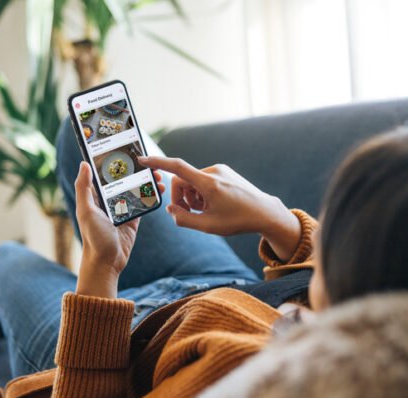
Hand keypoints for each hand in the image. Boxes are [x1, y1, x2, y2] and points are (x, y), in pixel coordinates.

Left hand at [74, 162, 164, 296]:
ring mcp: (123, 208)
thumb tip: (84, 163)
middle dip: (135, 168)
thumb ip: (84, 187)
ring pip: (136, 188)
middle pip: (124, 178)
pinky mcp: (134, 217)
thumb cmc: (93, 237)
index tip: (123, 147)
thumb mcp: (86, 211)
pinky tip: (160, 189)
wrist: (107, 262)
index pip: (104, 173)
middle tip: (148, 159)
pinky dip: (152, 195)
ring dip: (147, 180)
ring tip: (157, 174)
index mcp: (96, 196)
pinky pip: (144, 202)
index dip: (112, 160)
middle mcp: (109, 200)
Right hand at [138, 156, 300, 260]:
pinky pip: (203, 180)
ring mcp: (220, 170)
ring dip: (193, 197)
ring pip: (192, 182)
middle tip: (189, 214)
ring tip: (206, 211)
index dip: (158, 163)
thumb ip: (184, 219)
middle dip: (181, 198)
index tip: (143, 160)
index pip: (177, 168)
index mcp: (209, 183)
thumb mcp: (208, 226)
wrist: (265, 212)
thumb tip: (170, 210)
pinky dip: (202, 193)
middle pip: (182, 181)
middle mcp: (213, 172)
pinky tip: (214, 205)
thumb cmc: (238, 220)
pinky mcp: (224, 172)